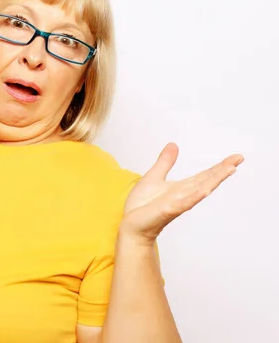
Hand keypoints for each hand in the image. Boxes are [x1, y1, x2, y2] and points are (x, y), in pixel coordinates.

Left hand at [119, 143, 243, 244]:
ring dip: (214, 180)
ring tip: (229, 169)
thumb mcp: (154, 177)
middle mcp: (184, 195)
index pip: (205, 175)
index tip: (236, 157)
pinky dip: (194, 197)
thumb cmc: (142, 206)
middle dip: (222, 170)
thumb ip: (165, 162)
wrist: (132, 226)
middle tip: (238, 159)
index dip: (220, 166)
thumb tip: (173, 145)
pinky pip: (183, 203)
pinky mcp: (167, 210)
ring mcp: (178, 203)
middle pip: (207, 180)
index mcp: (182, 187)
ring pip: (200, 190)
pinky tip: (205, 190)